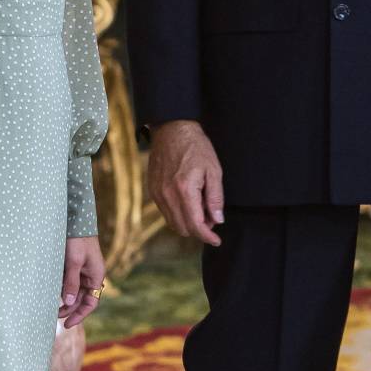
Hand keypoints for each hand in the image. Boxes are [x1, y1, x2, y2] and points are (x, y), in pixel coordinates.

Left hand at [60, 236, 105, 328]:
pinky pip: (69, 282)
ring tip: (51, 307)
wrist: (75, 220)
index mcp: (96, 276)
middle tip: (54, 316)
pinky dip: (61, 289)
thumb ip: (71, 282)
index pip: (91, 303)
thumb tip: (68, 302)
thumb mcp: (74, 262)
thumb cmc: (77, 240)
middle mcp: (91, 276)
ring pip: (74, 292)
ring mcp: (82, 271)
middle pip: (82, 299)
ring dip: (65, 300)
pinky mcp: (73, 266)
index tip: (67, 324)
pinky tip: (51, 293)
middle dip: (70, 309)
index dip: (79, 315)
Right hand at [147, 120, 224, 245]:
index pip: (195, 225)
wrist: (172, 129)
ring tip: (201, 208)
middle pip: (182, 228)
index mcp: (184, 190)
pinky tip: (188, 202)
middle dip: (199, 230)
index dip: (207, 236)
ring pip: (172, 223)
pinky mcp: (152, 190)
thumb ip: (215, 198)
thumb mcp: (213, 170)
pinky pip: (165, 212)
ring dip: (188, 223)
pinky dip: (178, 214)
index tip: (216, 240)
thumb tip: (217, 220)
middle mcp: (167, 195)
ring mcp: (157, 193)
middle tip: (212, 218)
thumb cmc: (196, 146)